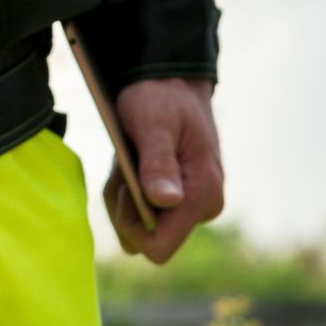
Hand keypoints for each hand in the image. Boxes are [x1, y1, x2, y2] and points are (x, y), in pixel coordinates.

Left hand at [104, 77, 222, 263]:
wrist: (170, 78)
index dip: (132, 226)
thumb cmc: (162, 97)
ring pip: (139, 227)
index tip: (126, 188)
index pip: (158, 247)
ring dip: (122, 196)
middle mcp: (202, 207)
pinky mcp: (179, 198)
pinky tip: (128, 163)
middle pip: (144, 239)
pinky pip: (142, 212)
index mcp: (202, 195)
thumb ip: (158, 164)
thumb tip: (166, 201)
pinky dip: (127, 191)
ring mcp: (191, 203)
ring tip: (125, 159)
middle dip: (124, 208)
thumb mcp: (154, 124)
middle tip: (123, 166)